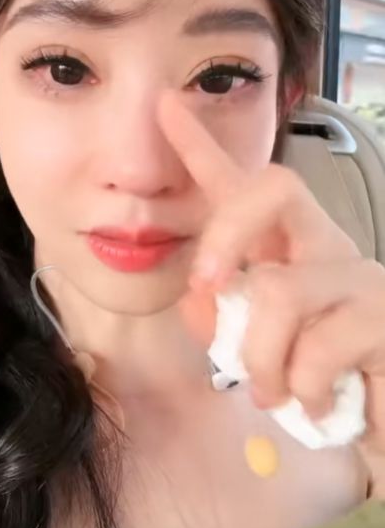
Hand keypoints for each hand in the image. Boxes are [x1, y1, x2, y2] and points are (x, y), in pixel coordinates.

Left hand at [158, 91, 384, 493]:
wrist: (379, 424)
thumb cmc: (314, 384)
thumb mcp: (253, 348)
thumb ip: (218, 317)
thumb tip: (199, 297)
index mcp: (283, 248)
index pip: (241, 183)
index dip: (200, 144)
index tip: (165, 103)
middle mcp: (322, 244)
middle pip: (274, 187)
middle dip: (224, 234)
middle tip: (204, 286)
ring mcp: (358, 274)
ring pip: (277, 291)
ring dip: (259, 359)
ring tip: (272, 394)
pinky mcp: (384, 314)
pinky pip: (315, 348)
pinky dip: (301, 390)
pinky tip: (317, 407)